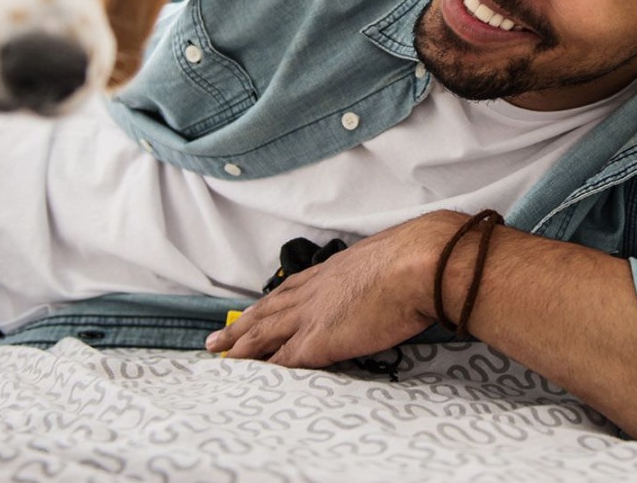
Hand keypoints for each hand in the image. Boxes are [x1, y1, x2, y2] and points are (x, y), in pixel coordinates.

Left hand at [205, 212, 461, 367]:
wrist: (419, 263)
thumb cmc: (415, 258)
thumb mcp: (388, 257)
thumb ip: (379, 270)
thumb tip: (392, 275)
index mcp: (332, 270)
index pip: (291, 288)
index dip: (270, 302)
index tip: (255, 310)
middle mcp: (314, 290)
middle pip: (268, 310)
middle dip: (242, 325)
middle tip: (218, 338)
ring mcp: (312, 315)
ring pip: (264, 333)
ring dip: (241, 346)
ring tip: (220, 355)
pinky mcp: (318, 341)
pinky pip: (283, 360)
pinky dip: (266, 369)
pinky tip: (253, 379)